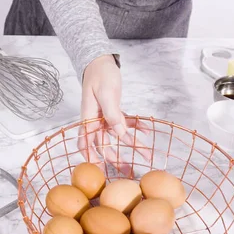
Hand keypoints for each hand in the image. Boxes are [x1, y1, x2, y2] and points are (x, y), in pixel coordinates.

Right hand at [78, 55, 150, 176]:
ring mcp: (104, 117)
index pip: (86, 143)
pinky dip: (136, 126)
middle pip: (103, 144)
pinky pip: (125, 123)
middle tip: (129, 171)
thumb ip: (112, 114)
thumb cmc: (100, 74)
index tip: (101, 172)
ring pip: (117, 136)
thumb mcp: (106, 93)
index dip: (91, 158)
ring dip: (131, 145)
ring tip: (145, 155)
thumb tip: (120, 134)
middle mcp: (95, 121)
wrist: (100, 61)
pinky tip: (147, 129)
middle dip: (116, 159)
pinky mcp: (113, 112)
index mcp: (88, 118)